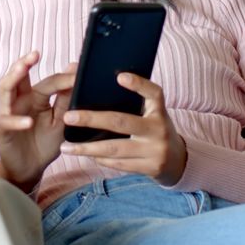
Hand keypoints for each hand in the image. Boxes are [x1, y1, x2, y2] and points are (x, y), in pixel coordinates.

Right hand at [0, 51, 76, 192]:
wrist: (31, 169)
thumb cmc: (43, 143)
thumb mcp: (60, 121)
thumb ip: (66, 99)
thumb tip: (75, 70)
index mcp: (35, 97)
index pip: (48, 82)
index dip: (62, 77)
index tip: (77, 71)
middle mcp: (20, 101)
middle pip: (18, 76)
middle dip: (24, 63)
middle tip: (34, 54)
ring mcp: (9, 113)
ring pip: (5, 90)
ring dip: (13, 78)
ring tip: (22, 69)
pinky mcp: (2, 130)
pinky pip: (7, 121)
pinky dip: (17, 120)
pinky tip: (28, 121)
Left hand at [59, 72, 187, 185]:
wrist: (178, 161)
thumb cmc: (155, 129)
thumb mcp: (152, 114)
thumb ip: (135, 103)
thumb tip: (98, 87)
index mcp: (160, 111)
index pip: (154, 93)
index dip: (139, 84)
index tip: (119, 76)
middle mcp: (160, 129)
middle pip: (122, 122)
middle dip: (92, 119)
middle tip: (69, 117)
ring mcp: (156, 151)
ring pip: (115, 149)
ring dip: (87, 148)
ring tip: (66, 147)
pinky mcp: (150, 168)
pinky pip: (119, 164)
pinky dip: (100, 160)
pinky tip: (86, 156)